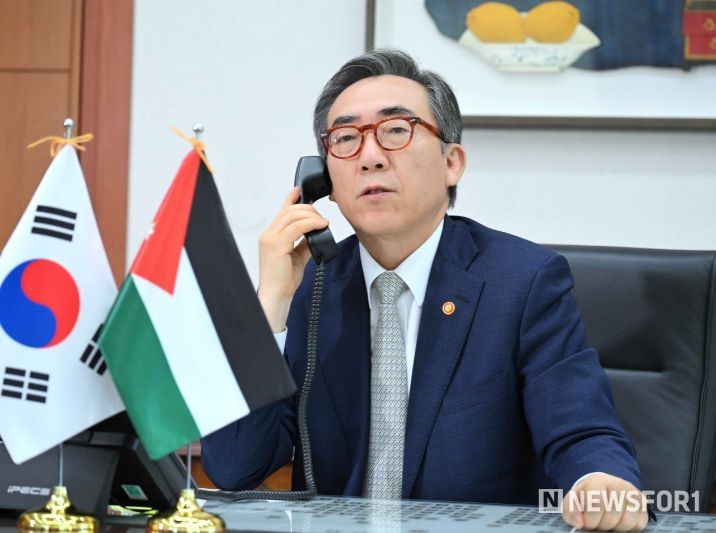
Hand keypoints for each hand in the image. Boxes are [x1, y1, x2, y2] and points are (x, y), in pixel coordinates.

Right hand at [257, 187, 328, 331]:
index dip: (291, 199)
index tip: (300, 191)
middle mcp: (268, 235)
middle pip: (289, 211)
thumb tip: (316, 232)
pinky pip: (295, 227)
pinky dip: (310, 224)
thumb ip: (304, 243)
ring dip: (311, 216)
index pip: (281, 212)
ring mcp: (270, 239)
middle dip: (308, 209)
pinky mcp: (276, 245)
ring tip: (323, 222)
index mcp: (270, 236)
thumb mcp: (297, 257)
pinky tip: (320, 226)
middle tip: (322, 217)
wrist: (276, 295)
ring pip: (292, 216)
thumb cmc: (284, 280)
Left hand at [562, 473, 647, 530]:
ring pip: (627, 521)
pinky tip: (618, 521)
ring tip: (607, 521)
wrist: (603, 488)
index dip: (590, 519)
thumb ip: (571, 509)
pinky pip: (639, 525)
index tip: (586, 522)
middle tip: (597, 521)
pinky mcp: (643, 505)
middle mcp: (619, 485)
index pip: (596, 503)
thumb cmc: (587, 497)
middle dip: (601, 524)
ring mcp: (633, 494)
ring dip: (615, 527)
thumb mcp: (574, 500)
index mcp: (598, 481)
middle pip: (612, 516)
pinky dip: (628, 528)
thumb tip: (578, 522)